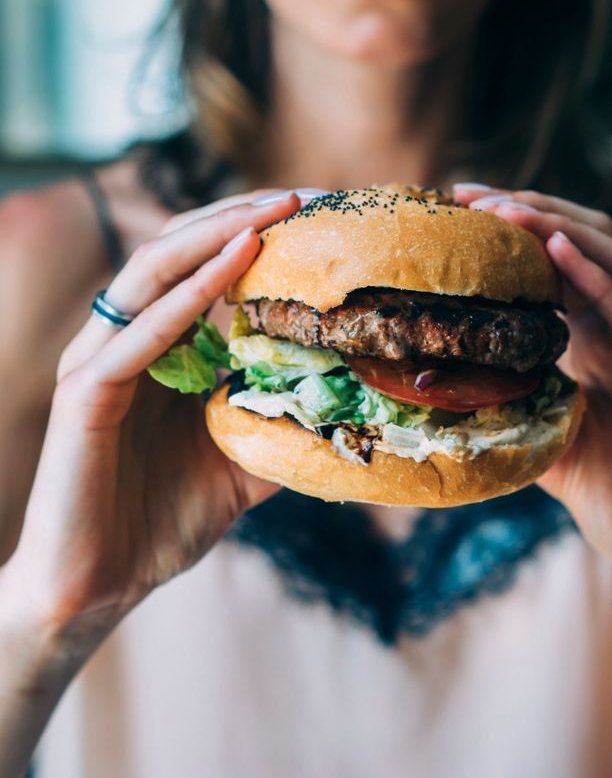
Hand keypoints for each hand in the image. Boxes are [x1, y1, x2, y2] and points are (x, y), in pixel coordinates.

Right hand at [3, 193, 300, 646]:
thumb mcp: (247, 462)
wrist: (99, 586)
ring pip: (153, 274)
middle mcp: (125, 341)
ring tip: (275, 211)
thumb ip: (285, 425)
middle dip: (241, 215)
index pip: (204, 267)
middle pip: (179, 251)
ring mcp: (100, 362)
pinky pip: (140, 334)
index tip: (320, 215)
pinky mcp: (86, 396)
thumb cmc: (164, 519)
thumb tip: (355, 411)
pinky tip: (235, 266)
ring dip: (216, 235)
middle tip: (304, 195)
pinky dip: (189, 297)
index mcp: (160, 347)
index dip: (255, 234)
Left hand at [455, 185, 611, 619]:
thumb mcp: (557, 453)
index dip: (514, 237)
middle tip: (470, 196)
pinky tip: (561, 255)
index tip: (455, 212)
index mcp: (610, 348)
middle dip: (532, 216)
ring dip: (564, 233)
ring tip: (508, 211)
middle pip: (591, 251)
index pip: (561, 270)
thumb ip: (520, 411)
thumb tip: (446, 390)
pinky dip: (607, 285)